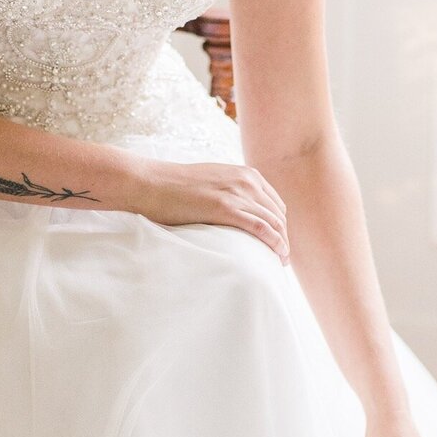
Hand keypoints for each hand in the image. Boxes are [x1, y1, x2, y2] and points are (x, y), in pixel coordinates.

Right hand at [133, 160, 289, 263]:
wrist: (152, 183)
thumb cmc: (176, 187)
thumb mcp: (213, 182)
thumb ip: (230, 192)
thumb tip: (238, 213)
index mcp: (246, 174)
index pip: (275, 204)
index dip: (280, 226)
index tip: (279, 242)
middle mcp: (246, 181)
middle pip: (278, 214)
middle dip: (284, 236)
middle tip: (282, 257)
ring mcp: (236, 193)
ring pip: (273, 222)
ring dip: (282, 243)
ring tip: (281, 262)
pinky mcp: (225, 208)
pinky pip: (261, 227)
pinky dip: (274, 242)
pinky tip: (278, 255)